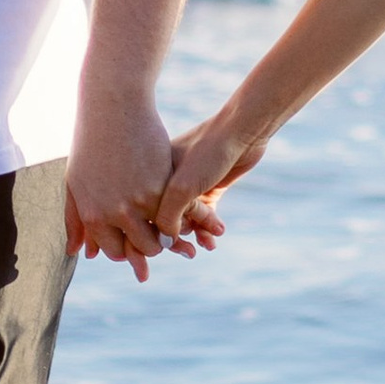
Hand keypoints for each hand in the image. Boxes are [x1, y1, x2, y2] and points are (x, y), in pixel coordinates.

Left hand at [68, 89, 181, 277]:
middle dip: (152, 244)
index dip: (128, 247)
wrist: (113, 107)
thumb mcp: (76, 184)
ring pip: (163, 235)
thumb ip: (76, 221)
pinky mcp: (164, 185)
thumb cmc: (90, 144)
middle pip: (143, 247)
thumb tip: (80, 253)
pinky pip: (177, 212)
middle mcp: (117, 213)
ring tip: (171, 219)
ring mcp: (143, 201)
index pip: (116, 251)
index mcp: (94, 215)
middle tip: (159, 233)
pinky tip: (181, 204)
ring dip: (169, 232)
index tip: (136, 237)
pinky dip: (183, 214)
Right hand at [153, 108, 268, 251]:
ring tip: (207, 246)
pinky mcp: (209, 187)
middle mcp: (166, 180)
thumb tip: (164, 244)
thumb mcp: (181, 187)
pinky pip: (203, 215)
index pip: (142, 213)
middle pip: (163, 218)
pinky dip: (207, 227)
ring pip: (185, 218)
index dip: (149, 234)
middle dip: (174, 238)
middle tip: (188, 253)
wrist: (242, 130)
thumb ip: (168, 216)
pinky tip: (215, 237)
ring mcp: (188, 184)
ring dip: (195, 234)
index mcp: (151, 176)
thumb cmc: (208, 152)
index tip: (163, 249)